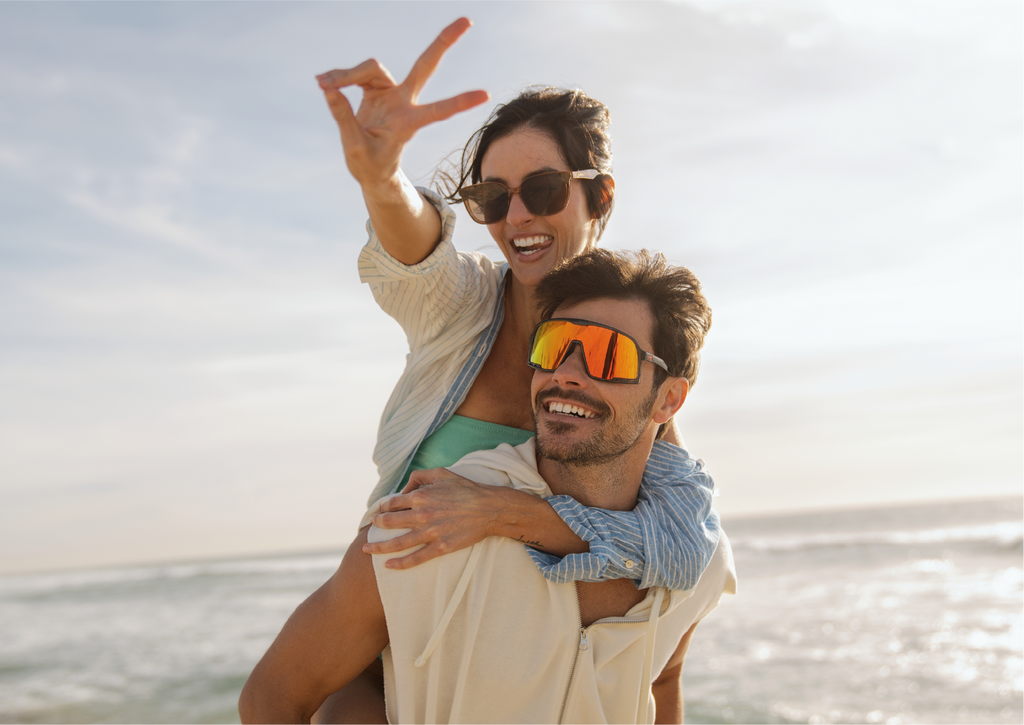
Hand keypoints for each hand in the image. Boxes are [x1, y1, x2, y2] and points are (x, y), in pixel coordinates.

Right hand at [316, 17, 488, 192]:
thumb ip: (343, 117)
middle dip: (444, 42)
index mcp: (408, 123)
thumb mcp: (355, 147)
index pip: (438, 110)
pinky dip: (339, 78)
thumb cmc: (370, 166)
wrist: (371, 171)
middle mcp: (404, 102)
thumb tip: (329, 89)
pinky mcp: (376, 90)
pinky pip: (356, 74)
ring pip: (371, 67)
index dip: (459, 102)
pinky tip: (323, 84)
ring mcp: (391, 93)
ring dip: (346, 74)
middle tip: (467, 20)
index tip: (485, 95)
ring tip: (322, 83)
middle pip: (425, 65)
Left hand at [362, 467, 509, 568]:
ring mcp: (430, 533)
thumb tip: (405, 487)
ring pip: (397, 543)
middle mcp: (422, 514)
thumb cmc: (466, 489)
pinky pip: (415, 558)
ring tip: (366, 550)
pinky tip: (388, 566)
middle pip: (390, 522)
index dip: (383, 507)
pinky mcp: (440, 547)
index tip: (379, 511)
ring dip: (379, 547)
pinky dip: (400, 563)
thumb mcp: (442, 473)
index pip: (393, 503)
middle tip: (371, 527)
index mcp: (421, 496)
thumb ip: (420, 476)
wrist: (489, 508)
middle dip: (377, 525)